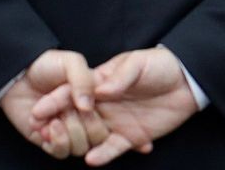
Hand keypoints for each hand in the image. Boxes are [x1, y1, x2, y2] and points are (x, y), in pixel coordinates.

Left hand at [0, 50, 107, 158]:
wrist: (18, 76)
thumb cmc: (47, 66)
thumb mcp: (70, 62)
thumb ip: (84, 80)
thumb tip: (88, 107)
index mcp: (95, 99)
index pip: (107, 117)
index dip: (94, 115)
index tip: (81, 106)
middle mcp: (85, 116)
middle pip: (97, 136)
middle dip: (78, 124)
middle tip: (64, 110)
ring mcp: (69, 130)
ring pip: (80, 147)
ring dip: (66, 134)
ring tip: (52, 120)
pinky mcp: (52, 140)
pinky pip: (61, 152)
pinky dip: (55, 141)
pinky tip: (45, 127)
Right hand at [34, 47, 196, 165]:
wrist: (186, 81)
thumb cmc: (160, 65)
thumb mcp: (139, 63)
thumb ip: (120, 75)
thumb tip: (100, 89)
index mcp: (101, 82)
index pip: (72, 92)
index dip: (54, 101)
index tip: (37, 110)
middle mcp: (103, 104)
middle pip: (75, 117)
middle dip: (60, 125)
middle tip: (46, 133)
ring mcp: (115, 121)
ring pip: (90, 136)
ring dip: (77, 141)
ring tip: (64, 147)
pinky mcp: (129, 136)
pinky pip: (112, 148)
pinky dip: (102, 155)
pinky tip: (91, 160)